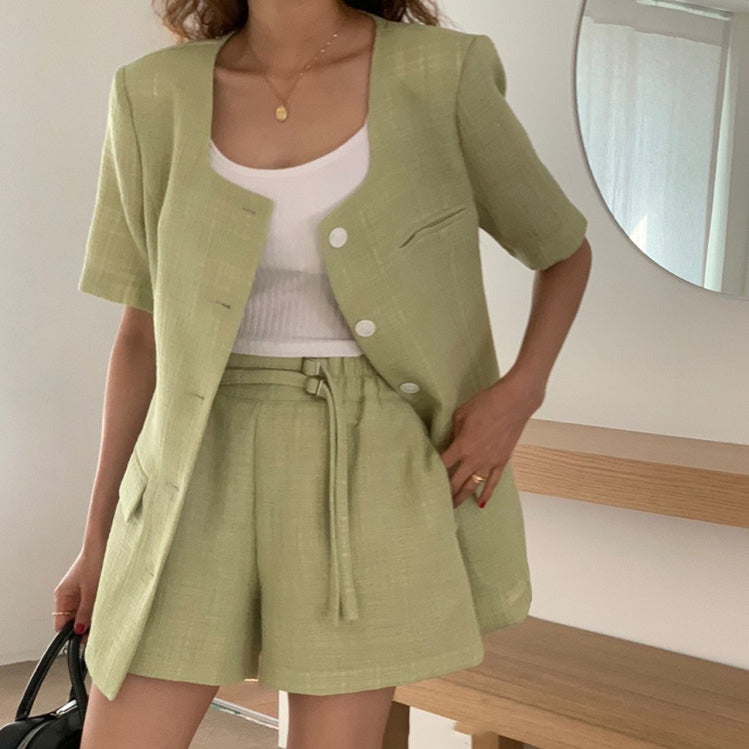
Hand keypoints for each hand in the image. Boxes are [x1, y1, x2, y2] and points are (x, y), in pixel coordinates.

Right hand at [52, 547, 104, 644]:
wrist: (103, 544)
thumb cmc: (94, 562)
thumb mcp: (91, 592)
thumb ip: (85, 612)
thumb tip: (79, 630)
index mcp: (62, 596)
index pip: (61, 624)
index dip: (71, 633)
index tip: (84, 639)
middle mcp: (69, 596)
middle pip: (73, 620)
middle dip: (84, 625)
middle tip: (97, 629)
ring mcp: (79, 592)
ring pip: (83, 612)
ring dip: (92, 616)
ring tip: (103, 615)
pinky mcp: (90, 588)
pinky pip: (90, 604)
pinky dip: (97, 607)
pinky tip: (105, 606)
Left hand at [439, 374, 542, 508]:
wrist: (514, 403)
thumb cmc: (486, 404)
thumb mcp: (461, 414)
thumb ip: (453, 431)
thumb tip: (450, 441)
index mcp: (461, 446)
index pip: (442, 464)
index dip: (431, 471)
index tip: (423, 478)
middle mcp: (474, 459)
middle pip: (455, 481)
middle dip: (444, 492)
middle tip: (435, 501)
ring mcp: (489, 463)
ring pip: (472, 486)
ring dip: (461, 497)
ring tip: (452, 507)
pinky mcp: (502, 462)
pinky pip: (492, 483)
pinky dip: (486, 494)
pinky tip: (481, 503)